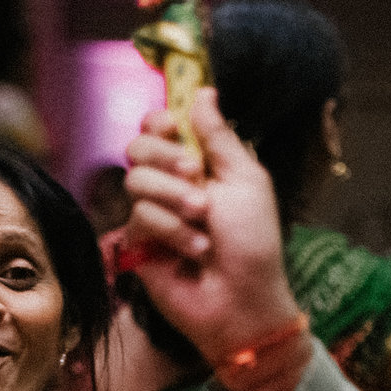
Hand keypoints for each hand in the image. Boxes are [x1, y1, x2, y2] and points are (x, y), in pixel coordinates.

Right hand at [122, 90, 302, 362]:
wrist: (241, 300)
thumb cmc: (254, 242)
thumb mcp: (246, 179)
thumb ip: (219, 136)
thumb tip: (203, 91)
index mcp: (199, 163)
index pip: (160, 127)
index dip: (160, 121)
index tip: (174, 126)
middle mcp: (170, 184)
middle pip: (138, 146)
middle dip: (166, 156)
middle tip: (195, 175)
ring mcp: (152, 214)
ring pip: (136, 180)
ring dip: (174, 197)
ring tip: (203, 220)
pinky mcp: (138, 244)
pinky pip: (139, 217)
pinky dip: (172, 230)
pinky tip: (194, 250)